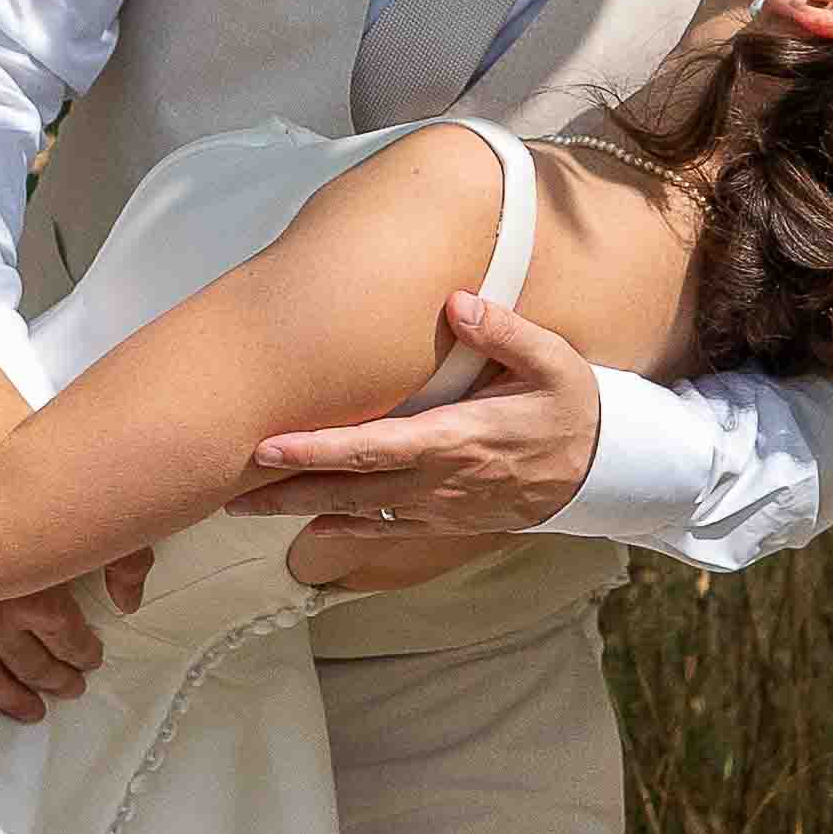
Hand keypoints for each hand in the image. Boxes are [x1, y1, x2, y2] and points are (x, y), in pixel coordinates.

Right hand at [0, 513, 143, 724]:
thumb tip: (131, 599)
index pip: (68, 640)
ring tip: (31, 709)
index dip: (85, 653)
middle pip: (29, 663)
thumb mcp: (90, 513)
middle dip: (55, 679)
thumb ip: (123, 558)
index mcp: (33, 595)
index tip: (92, 654)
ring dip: (8, 697)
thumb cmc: (26, 476)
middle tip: (71, 687)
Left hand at [241, 278, 603, 587]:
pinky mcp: (445, 522)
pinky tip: (303, 530)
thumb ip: (504, 332)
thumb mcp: (553, 362)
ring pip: (359, 513)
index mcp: (459, 439)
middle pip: (350, 489)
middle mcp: (441, 480)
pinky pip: (385, 530)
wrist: (603, 472)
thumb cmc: (572, 409)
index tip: (269, 447)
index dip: (319, 451)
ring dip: (301, 511)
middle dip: (288, 489)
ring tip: (245, 507)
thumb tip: (456, 301)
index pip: (375, 448)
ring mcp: (440, 508)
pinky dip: (342, 532)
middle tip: (230, 486)